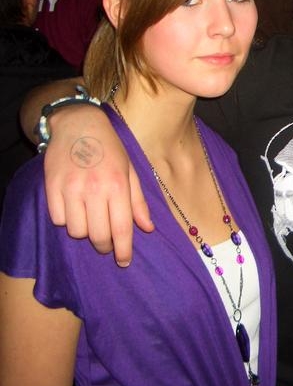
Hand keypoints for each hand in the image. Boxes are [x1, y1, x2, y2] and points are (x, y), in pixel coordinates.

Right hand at [43, 104, 151, 266]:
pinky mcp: (51, 187)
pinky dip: (66, 220)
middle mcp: (94, 188)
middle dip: (104, 246)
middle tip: (107, 243)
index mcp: (118, 185)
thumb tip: (148, 228)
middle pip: (98, 235)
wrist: (79, 124)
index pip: (122, 227)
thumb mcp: (131, 171)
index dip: (123, 249)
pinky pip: (57, 219)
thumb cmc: (110, 150)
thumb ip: (138, 202)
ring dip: (85, 232)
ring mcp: (70, 188)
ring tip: (91, 220)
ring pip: (76, 231)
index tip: (124, 261)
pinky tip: (74, 209)